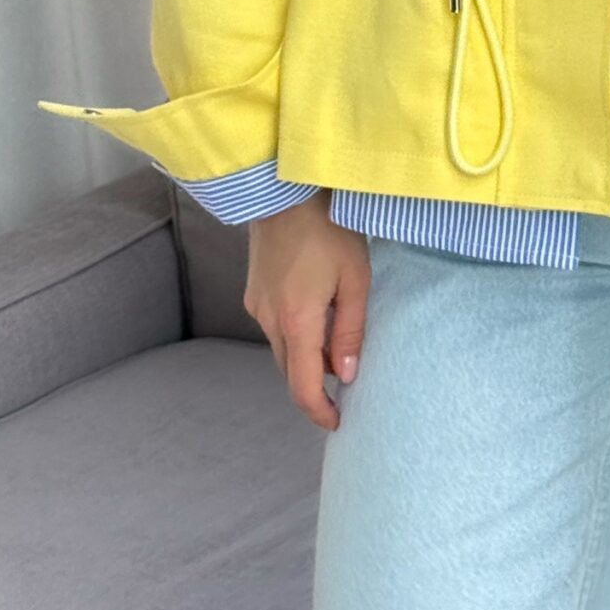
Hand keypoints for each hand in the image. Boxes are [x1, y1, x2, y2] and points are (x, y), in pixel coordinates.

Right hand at [243, 191, 371, 428]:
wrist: (285, 188)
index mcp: (296, 322)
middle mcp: (269, 319)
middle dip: (316, 383)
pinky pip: (275, 326)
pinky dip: (295, 333)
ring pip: (282, 348)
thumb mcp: (355, 279)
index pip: (302, 387)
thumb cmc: (329, 228)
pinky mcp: (254, 291)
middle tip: (347, 380)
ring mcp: (257, 304)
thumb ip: (350, 331)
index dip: (319, 411)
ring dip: (306, 355)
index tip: (338, 421)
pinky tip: (317, 313)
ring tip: (336, 340)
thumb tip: (345, 375)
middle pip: (290, 370)